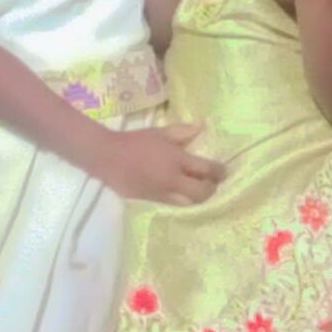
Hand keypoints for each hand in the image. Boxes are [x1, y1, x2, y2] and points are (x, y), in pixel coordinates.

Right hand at [97, 123, 224, 205]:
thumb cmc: (134, 141)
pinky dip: (183, 200)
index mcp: (176, 160)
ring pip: (189, 203)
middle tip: (213, 182)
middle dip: (212, 188)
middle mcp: (172, 180)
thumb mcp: (159, 132)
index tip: (223, 170)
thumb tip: (201, 127)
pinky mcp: (152, 201)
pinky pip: (174, 204)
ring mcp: (162, 194)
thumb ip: (182, 131)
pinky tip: (183, 194)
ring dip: (198, 198)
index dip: (218, 171)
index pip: (206, 170)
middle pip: (202, 192)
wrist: (107, 157)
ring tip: (200, 190)